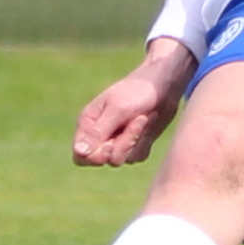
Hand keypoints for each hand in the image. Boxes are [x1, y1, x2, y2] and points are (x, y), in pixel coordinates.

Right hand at [73, 40, 196, 166]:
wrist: (164, 84)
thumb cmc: (137, 91)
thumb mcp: (117, 110)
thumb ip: (97, 132)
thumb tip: (78, 152)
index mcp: (89, 123)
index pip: (80, 156)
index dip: (94, 157)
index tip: (110, 144)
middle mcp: (100, 135)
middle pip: (100, 161)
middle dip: (120, 147)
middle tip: (134, 125)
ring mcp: (117, 140)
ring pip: (121, 160)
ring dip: (135, 141)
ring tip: (142, 118)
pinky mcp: (135, 144)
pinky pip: (136, 156)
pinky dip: (144, 142)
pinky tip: (149, 123)